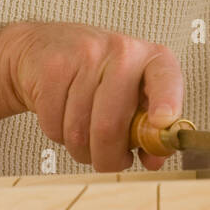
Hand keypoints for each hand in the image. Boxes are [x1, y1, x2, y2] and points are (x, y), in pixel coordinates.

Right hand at [0, 22, 182, 171]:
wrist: (42, 48)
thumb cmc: (98, 80)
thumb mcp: (131, 95)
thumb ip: (148, 128)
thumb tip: (154, 160)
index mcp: (152, 59)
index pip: (167, 79)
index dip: (167, 103)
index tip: (162, 123)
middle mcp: (123, 52)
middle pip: (111, 125)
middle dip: (108, 158)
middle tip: (108, 161)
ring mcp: (86, 56)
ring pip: (79, 132)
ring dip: (81, 150)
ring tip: (84, 138)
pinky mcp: (53, 67)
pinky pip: (54, 124)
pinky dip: (57, 135)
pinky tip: (62, 118)